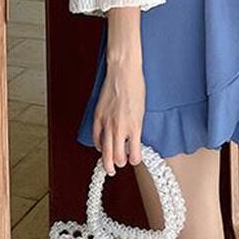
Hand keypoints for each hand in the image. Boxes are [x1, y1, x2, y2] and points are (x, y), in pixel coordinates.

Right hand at [92, 60, 145, 174]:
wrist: (123, 72)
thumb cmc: (136, 87)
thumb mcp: (142, 111)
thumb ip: (136, 127)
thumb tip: (133, 139)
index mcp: (135, 127)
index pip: (135, 155)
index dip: (135, 160)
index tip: (134, 159)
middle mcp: (121, 128)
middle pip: (118, 157)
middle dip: (120, 164)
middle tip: (120, 165)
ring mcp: (107, 123)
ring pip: (105, 151)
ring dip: (107, 161)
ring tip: (109, 166)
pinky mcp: (98, 117)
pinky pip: (96, 137)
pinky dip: (98, 145)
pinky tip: (101, 147)